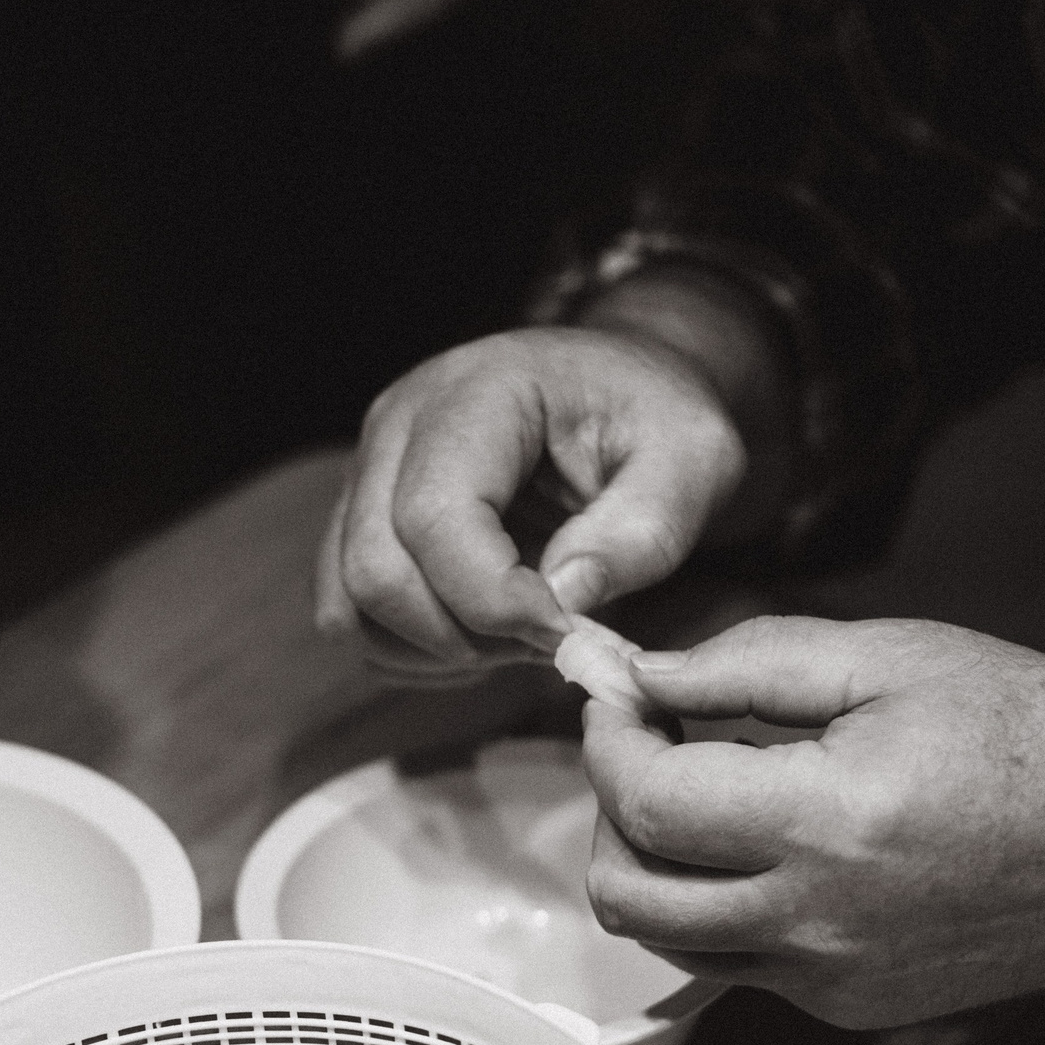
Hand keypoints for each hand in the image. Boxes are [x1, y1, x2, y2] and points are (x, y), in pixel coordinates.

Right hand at [314, 326, 744, 682]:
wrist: (617, 393)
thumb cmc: (656, 422)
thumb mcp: (695, 460)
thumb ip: (643, 529)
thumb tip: (563, 598)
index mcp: (474, 393)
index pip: (434, 516)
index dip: (493, 598)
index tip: (567, 627)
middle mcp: (396, 426)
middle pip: (377, 570)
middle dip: (466, 635)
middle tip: (549, 638)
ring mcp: (366, 474)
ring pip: (350, 603)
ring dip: (436, 649)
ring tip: (518, 636)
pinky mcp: (358, 520)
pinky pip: (349, 616)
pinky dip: (412, 651)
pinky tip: (482, 634)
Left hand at [579, 616, 1044, 1027]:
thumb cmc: (1039, 734)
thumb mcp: (893, 657)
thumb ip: (746, 665)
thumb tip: (640, 674)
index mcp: (826, 825)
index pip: (644, 800)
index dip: (607, 737)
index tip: (616, 692)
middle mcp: (816, 924)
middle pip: (627, 892)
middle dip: (606, 809)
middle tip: (644, 744)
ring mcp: (831, 981)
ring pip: (668, 941)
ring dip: (651, 864)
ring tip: (698, 790)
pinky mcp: (851, 1009)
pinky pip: (737, 964)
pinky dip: (716, 905)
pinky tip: (766, 843)